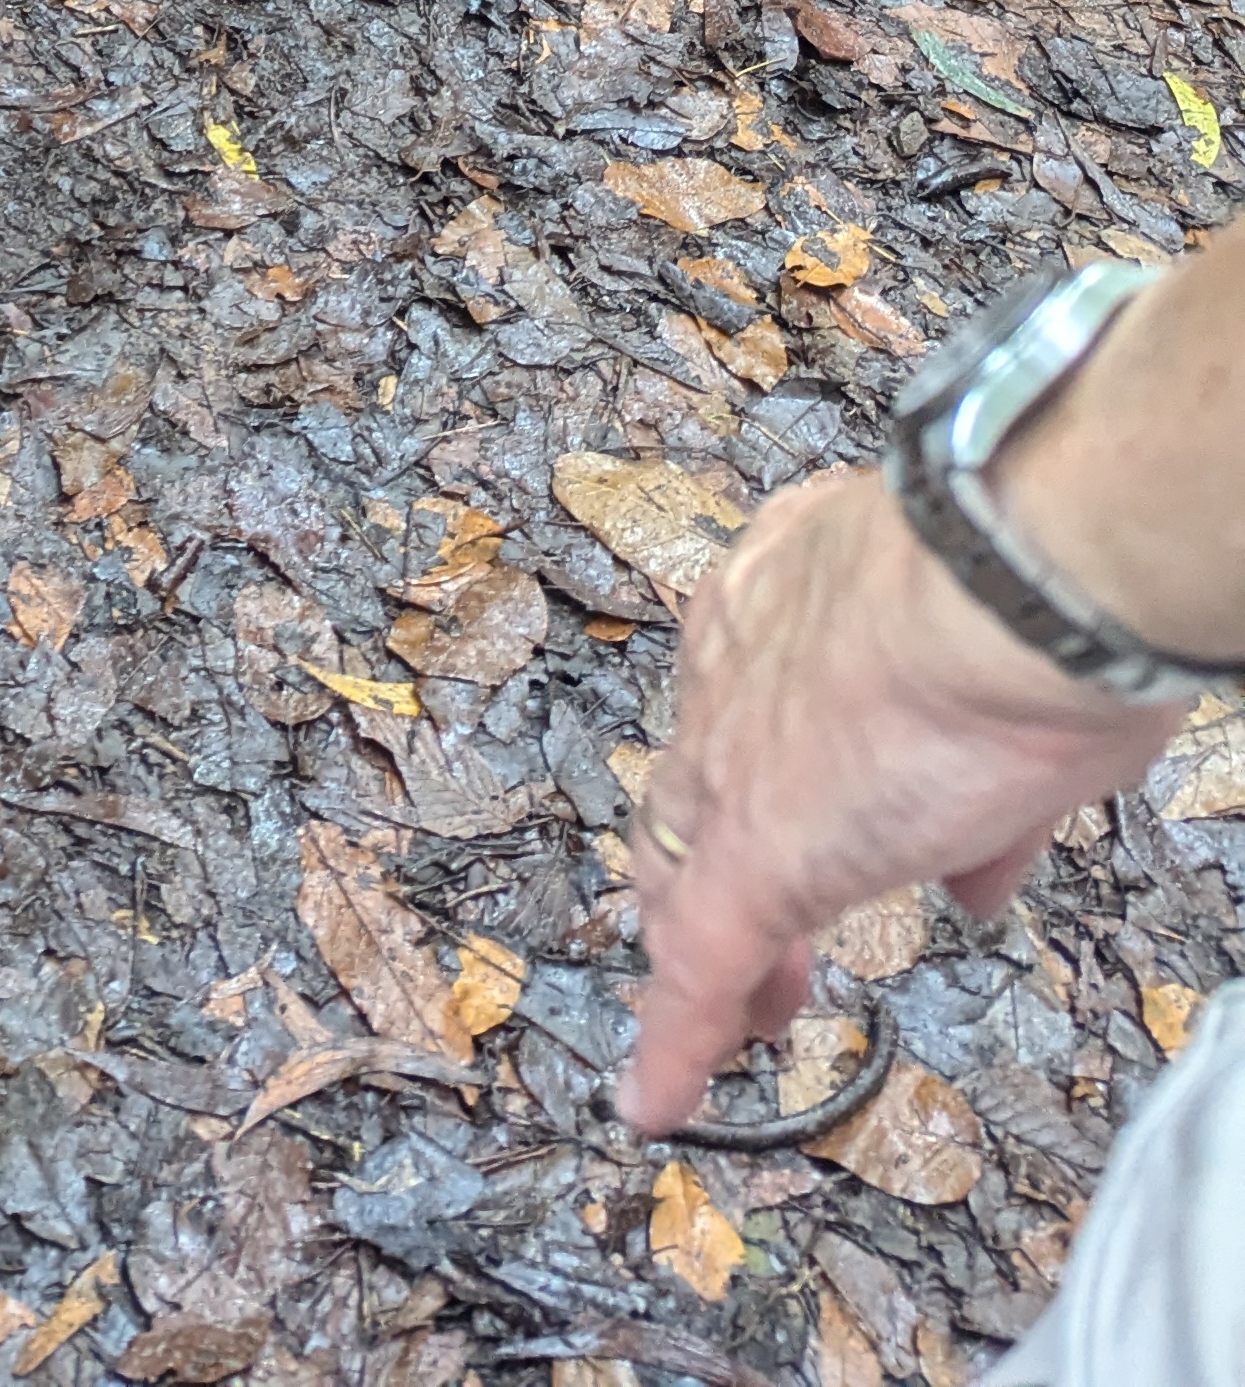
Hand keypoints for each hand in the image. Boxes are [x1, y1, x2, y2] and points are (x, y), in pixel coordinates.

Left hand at [620, 469, 1179, 1136]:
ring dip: (704, 945)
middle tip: (757, 938)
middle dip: (717, 864)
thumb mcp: (1007, 693)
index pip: (750, 712)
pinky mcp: (745, 857)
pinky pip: (696, 962)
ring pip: (681, 865)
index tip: (800, 828)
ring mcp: (728, 762)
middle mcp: (730, 669)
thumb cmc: (1028, 609)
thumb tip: (980, 867)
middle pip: (694, 788)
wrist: (1001, 589)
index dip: (767, 783)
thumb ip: (985, 791)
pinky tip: (658, 1099)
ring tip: (739, 1019)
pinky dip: (678, 1038)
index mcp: (785, 609)